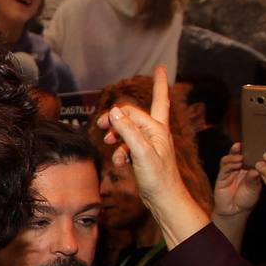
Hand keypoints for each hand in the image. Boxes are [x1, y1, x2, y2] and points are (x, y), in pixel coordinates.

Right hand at [96, 66, 211, 246]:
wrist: (165, 199)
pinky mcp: (145, 155)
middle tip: (100, 122)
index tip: (159, 67)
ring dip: (116, 137)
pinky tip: (119, 162)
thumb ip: (128, 130)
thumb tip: (115, 112)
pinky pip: (128, 146)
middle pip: (134, 116)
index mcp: (157, 128)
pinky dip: (120, 152)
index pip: (136, 110)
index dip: (132, 98)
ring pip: (128, 131)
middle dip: (117, 118)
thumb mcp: (141, 152)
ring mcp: (150, 144)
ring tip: (107, 143)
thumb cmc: (158, 177)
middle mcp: (155, 133)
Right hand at [212, 143, 261, 218]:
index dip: (253, 149)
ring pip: (230, 158)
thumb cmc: (247, 200)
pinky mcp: (221, 176)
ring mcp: (230, 172)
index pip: (251, 156)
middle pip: (239, 154)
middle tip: (245, 144)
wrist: (235, 212)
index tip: (258, 143)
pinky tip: (235, 163)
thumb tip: (255, 169)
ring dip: (234, 155)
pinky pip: (224, 167)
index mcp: (250, 169)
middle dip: (241, 148)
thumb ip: (254, 179)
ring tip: (241, 157)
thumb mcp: (254, 189)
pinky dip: (229, 163)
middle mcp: (240, 168)